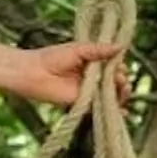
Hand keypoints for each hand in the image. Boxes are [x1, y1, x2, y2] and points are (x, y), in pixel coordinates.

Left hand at [0, 40, 128, 107]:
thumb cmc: (52, 57)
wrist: (33, 73)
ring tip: (123, 91)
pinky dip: (112, 110)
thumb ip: (99, 50)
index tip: (121, 68)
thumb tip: (122, 46)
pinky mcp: (82, 104)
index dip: (120, 68)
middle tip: (121, 80)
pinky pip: (99, 107)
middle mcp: (91, 77)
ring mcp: (87, 91)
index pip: (112, 66)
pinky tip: (122, 111)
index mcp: (91, 61)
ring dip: (120, 95)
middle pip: (114, 81)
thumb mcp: (79, 49)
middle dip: (122, 81)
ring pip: (109, 95)